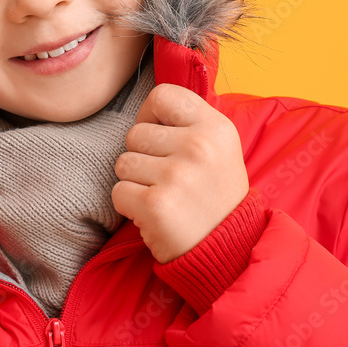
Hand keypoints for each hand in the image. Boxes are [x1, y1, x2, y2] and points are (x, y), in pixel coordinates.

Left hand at [112, 83, 248, 263]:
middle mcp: (198, 146)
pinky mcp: (156, 205)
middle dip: (142, 156)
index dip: (150, 115)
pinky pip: (118, 192)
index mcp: (216, 127)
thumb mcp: (220, 149)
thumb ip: (190, 123)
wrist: (229, 252)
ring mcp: (177, 175)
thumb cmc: (215, 196)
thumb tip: (150, 105)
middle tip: (167, 179)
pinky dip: (130, 206)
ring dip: (135, 182)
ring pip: (123, 162)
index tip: (159, 137)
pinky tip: (154, 214)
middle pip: (135, 132)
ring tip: (164, 196)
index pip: (162, 95)